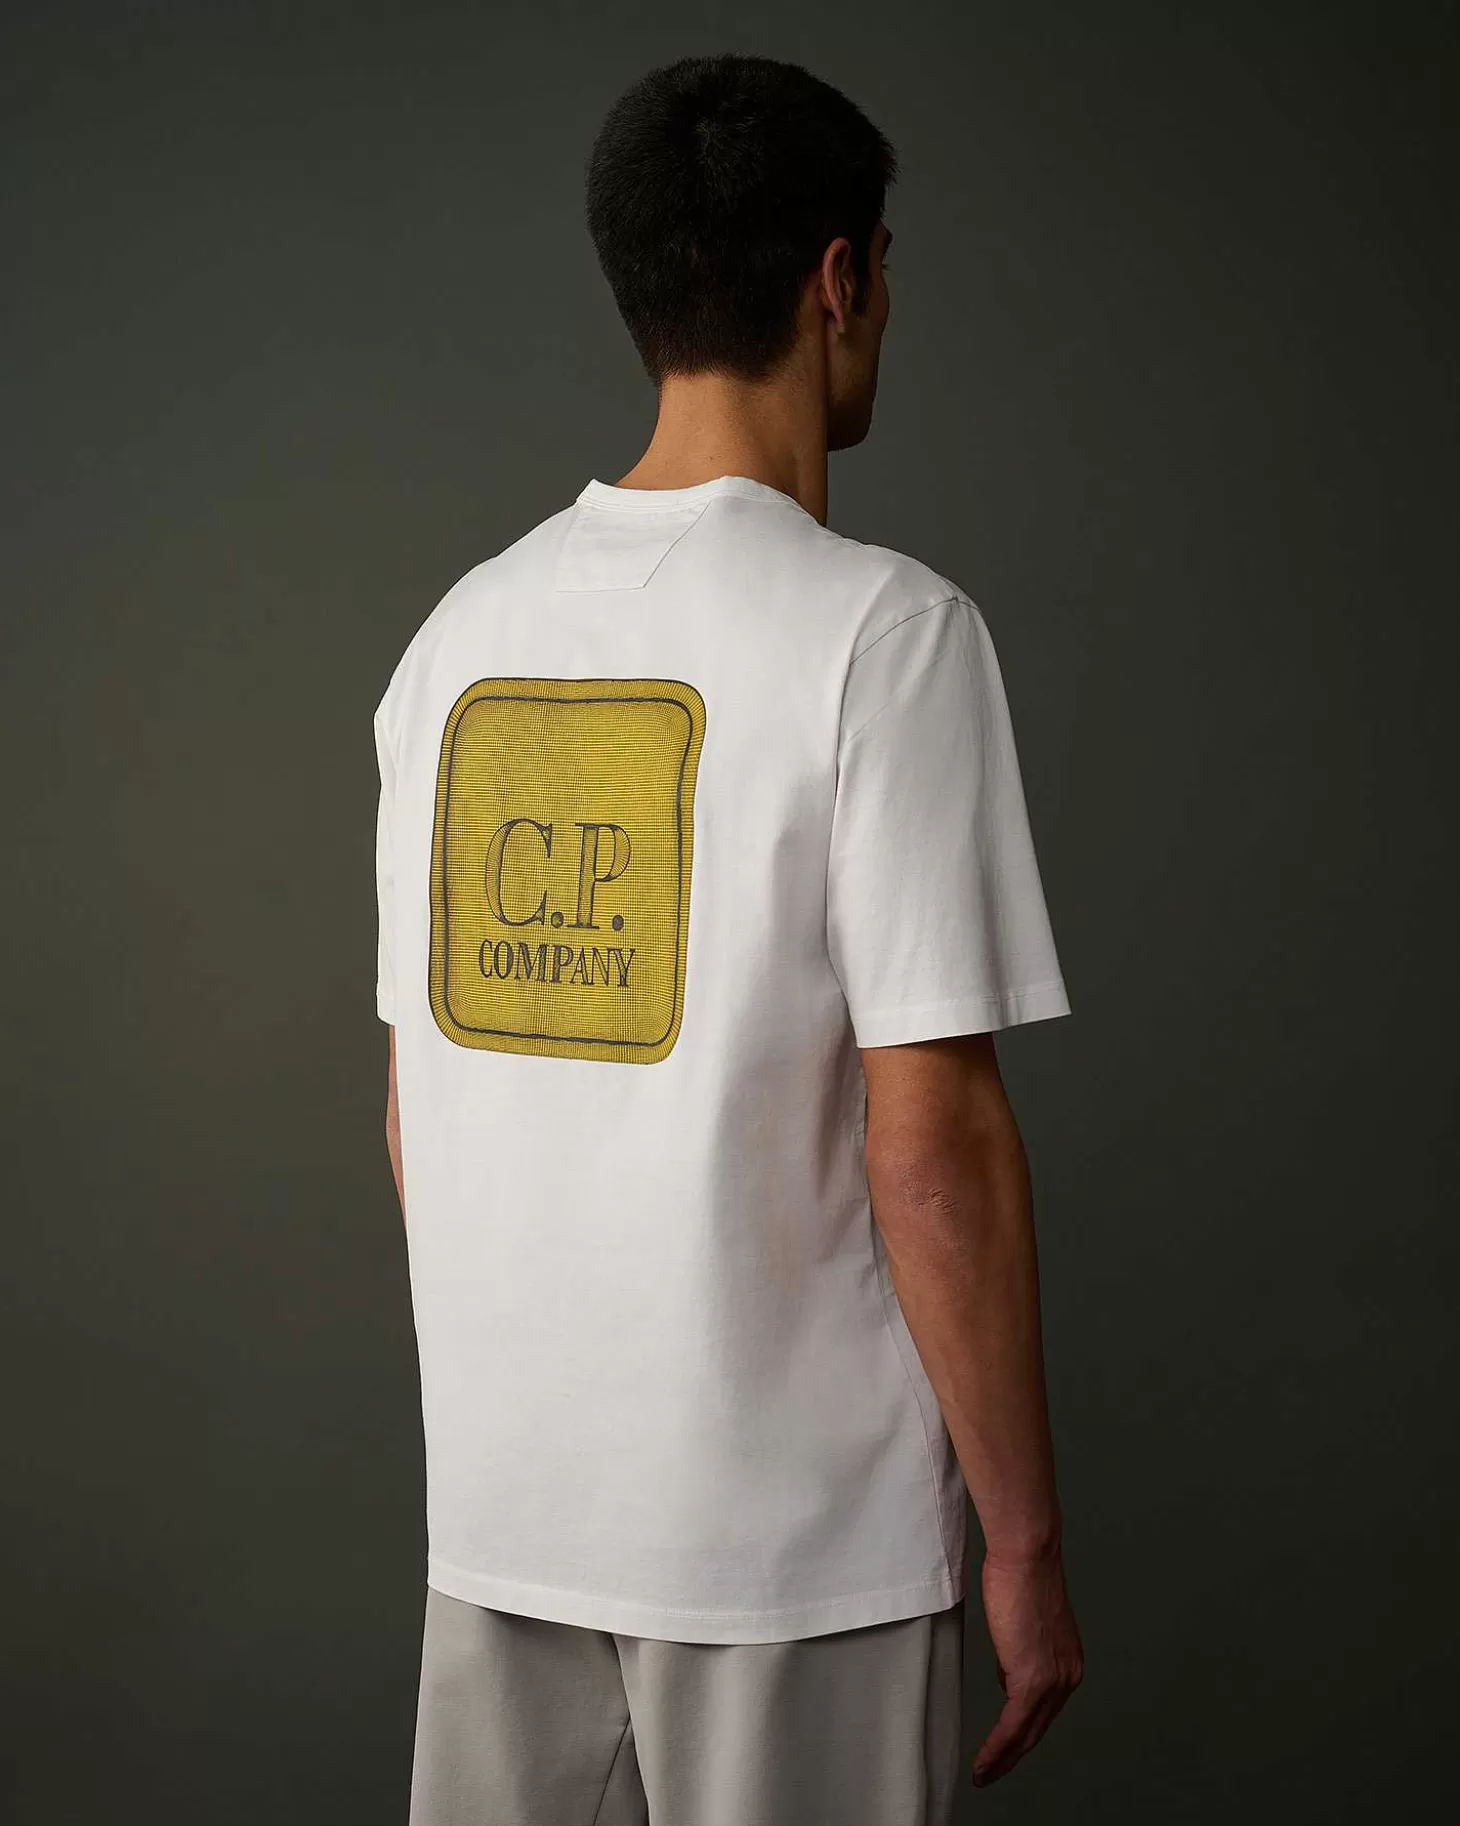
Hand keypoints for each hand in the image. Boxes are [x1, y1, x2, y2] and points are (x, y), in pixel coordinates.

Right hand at [972, 1545, 1083, 1786]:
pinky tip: (984, 1761)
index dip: (1024, 1732)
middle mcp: (1067, 1675)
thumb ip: (1019, 1651)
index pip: (1045, 1709)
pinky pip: (1012, 1727)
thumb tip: (1008, 1673)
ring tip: (984, 1773)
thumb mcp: (1023, 1620)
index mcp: (1068, 1661)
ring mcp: (1052, 1680)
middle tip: (993, 1772)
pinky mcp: (1032, 1680)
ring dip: (1003, 1759)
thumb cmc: (1021, 1573)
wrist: (1027, 1554)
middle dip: (1014, 1756)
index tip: (1005, 1745)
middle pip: (1038, 1730)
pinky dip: (996, 1749)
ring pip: (1026, 1735)